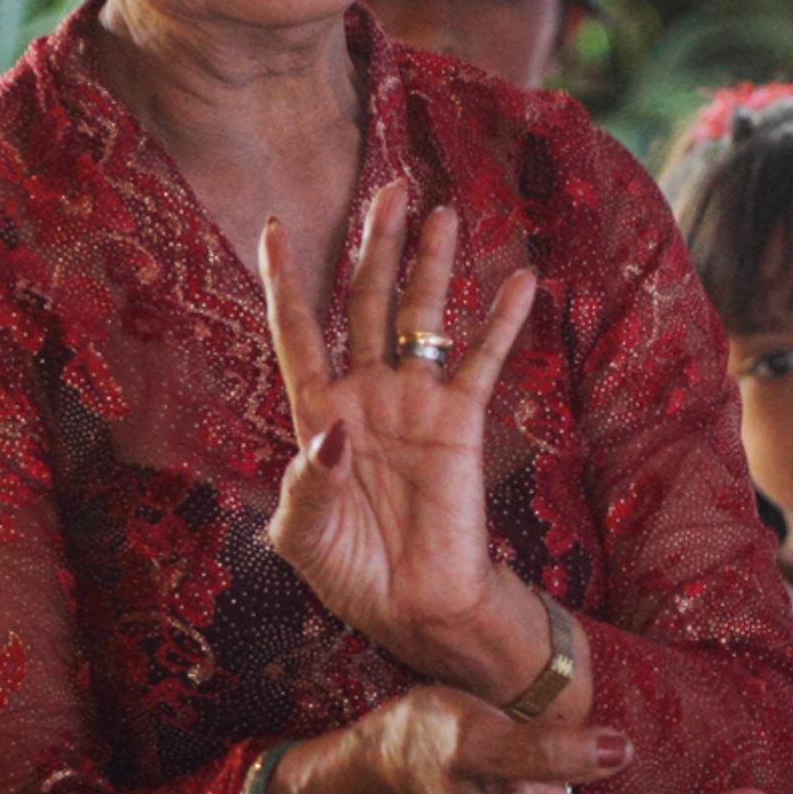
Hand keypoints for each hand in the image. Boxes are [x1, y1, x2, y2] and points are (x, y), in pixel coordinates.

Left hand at [262, 184, 543, 688]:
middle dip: (374, 246)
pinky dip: (500, 322)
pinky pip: (482, 361)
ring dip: (430, 265)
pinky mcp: (461, 422)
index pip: (297, 330)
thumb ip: (306, 484)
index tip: (272, 225)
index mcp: (316, 411)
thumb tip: (331, 434)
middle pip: (365, 301)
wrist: (410, 605)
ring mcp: (414, 401)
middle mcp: (364, 392)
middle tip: (388, 188)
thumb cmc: (347, 569)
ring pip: (421, 317)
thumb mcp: (302, 534)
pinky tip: (520, 280)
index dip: (285, 280)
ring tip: (441, 210)